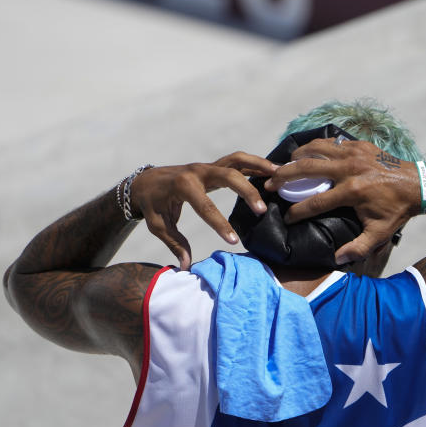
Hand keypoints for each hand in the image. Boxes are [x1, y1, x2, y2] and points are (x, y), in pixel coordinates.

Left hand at [131, 152, 276, 269]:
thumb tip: (185, 265)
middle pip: (229, 175)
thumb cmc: (152, 204)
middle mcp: (198, 171)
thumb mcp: (158, 225)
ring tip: (279, 174)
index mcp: (182, 185)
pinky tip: (273, 170)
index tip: (234, 241)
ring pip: (237, 160)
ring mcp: (208, 166)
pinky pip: (238, 161)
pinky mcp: (214, 166)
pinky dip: (256, 163)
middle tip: (261, 210)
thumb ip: (175, 243)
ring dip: (259, 165)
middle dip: (246, 192)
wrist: (146, 181)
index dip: (219, 224)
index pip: (204, 206)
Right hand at [263, 139, 418, 263]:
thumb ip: (357, 247)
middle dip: (284, 176)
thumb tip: (336, 259)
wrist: (417, 184)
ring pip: (316, 148)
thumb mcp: (379, 233)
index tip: (285, 217)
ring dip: (297, 156)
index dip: (297, 212)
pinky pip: (330, 142)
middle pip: (307, 168)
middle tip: (269, 183)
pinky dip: (316, 147)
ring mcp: (353, 153)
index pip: (315, 202)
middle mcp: (349, 168)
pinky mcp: (358, 144)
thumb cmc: (396, 210)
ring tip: (284, 164)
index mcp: (352, 191)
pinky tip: (307, 153)